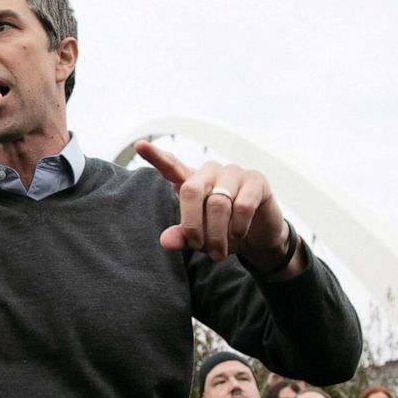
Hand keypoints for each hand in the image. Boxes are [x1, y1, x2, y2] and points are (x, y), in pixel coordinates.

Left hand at [135, 141, 301, 277]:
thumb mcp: (199, 238)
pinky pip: (243, 205)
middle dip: (193, 226)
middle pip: (191, 191)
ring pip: (218, 202)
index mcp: (190, 181)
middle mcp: (210, 171)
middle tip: (198, 247)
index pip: (170, 166)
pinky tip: (238, 236)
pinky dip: (238, 227)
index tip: (138, 146)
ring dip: (217, 234)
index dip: (155, 156)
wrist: (258, 236)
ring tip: (219, 252)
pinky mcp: (256, 180)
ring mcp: (233, 172)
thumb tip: (166, 241)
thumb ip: (182, 237)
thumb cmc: (222, 232)